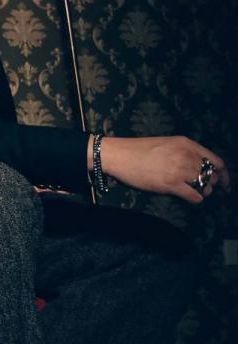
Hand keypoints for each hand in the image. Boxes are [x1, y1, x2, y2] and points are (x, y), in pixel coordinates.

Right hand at [98, 135, 229, 203]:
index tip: (224, 182)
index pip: (216, 161)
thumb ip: (185, 152)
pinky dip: (196, 199)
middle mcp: (187, 156)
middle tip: (206, 189)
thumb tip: (199, 167)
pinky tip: (191, 198)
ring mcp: (179, 170)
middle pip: (212, 175)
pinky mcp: (170, 184)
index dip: (224, 174)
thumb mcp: (167, 144)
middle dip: (212, 184)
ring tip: (195, 192)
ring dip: (203, 192)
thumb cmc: (138, 149)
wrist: (118, 155)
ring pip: (205, 186)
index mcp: (187, 144)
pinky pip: (194, 196)